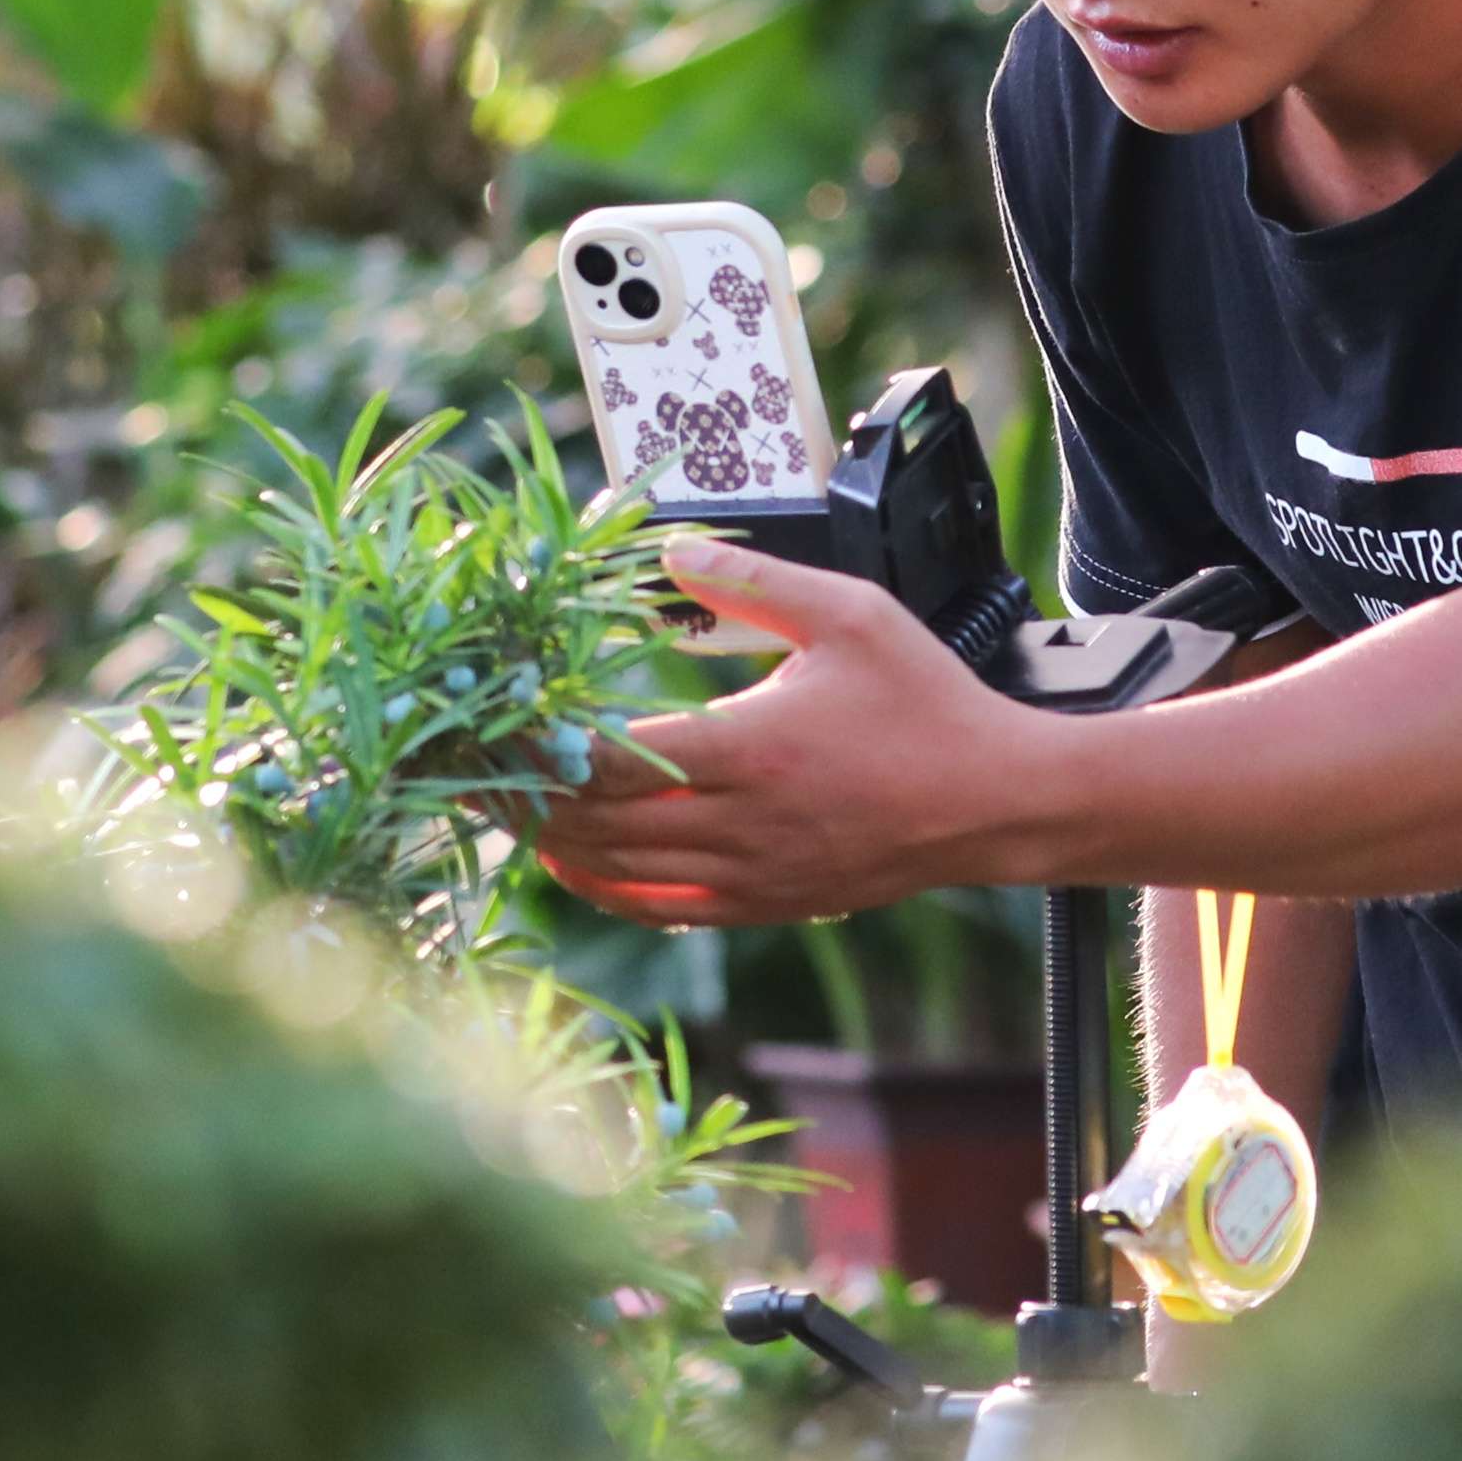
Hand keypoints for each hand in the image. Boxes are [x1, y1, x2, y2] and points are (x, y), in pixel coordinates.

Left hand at [528, 538, 1055, 928]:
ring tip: (502, 807)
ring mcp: (751, 876)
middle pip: (598, 823)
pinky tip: (572, 860)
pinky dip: (605, 887)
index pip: (613, 759)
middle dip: (526, 796)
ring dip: (553, 844)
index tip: (495, 719)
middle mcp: (741, 825)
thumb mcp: (849, 617)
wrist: (992, 802)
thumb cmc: (924, 702)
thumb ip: (755, 581)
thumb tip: (670, 550)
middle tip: (469, 765)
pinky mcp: (765, 905)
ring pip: (619, 873)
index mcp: (752, 750)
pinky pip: (662, 910)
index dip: (542, 747)